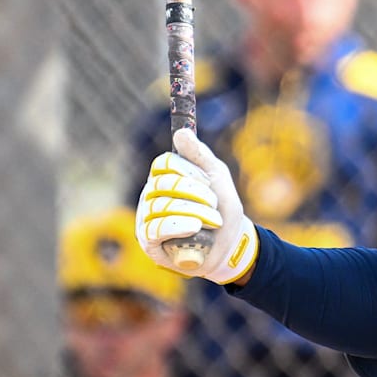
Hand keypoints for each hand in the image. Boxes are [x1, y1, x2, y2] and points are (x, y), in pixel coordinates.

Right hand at [135, 128, 257, 284]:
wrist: (230, 243)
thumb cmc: (221, 207)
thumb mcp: (217, 176)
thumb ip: (199, 154)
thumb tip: (180, 132)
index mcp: (164, 177)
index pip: (164, 164)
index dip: (188, 171)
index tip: (208, 181)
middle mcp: (150, 196)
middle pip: (163, 184)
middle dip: (196, 193)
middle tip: (214, 204)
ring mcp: (146, 218)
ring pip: (162, 207)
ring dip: (195, 212)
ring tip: (213, 221)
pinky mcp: (148, 242)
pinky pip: (155, 229)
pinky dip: (178, 226)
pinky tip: (194, 227)